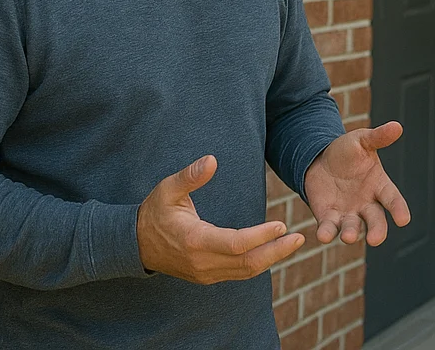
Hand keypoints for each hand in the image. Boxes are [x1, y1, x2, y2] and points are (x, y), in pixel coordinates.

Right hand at [137, 154, 303, 283]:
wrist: (134, 243)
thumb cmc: (154, 212)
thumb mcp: (167, 188)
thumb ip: (190, 176)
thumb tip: (212, 160)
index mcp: (195, 240)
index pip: (236, 244)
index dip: (260, 236)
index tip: (281, 224)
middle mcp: (202, 262)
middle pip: (246, 264)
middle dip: (275, 252)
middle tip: (299, 238)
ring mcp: (204, 273)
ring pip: (244, 272)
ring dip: (271, 259)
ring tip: (292, 243)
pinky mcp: (206, 276)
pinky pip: (237, 274)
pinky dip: (257, 264)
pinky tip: (272, 251)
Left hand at [304, 121, 410, 245]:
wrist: (320, 159)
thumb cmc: (347, 151)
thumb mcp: (362, 141)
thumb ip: (378, 137)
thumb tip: (396, 126)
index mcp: (379, 185)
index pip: (392, 199)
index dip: (398, 209)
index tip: (404, 219)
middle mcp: (366, 204)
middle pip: (375, 220)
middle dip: (377, 231)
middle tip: (376, 239)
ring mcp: (348, 213)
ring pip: (353, 228)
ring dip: (351, 233)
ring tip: (349, 236)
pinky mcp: (328, 218)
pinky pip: (329, 228)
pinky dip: (327, 233)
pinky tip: (324, 235)